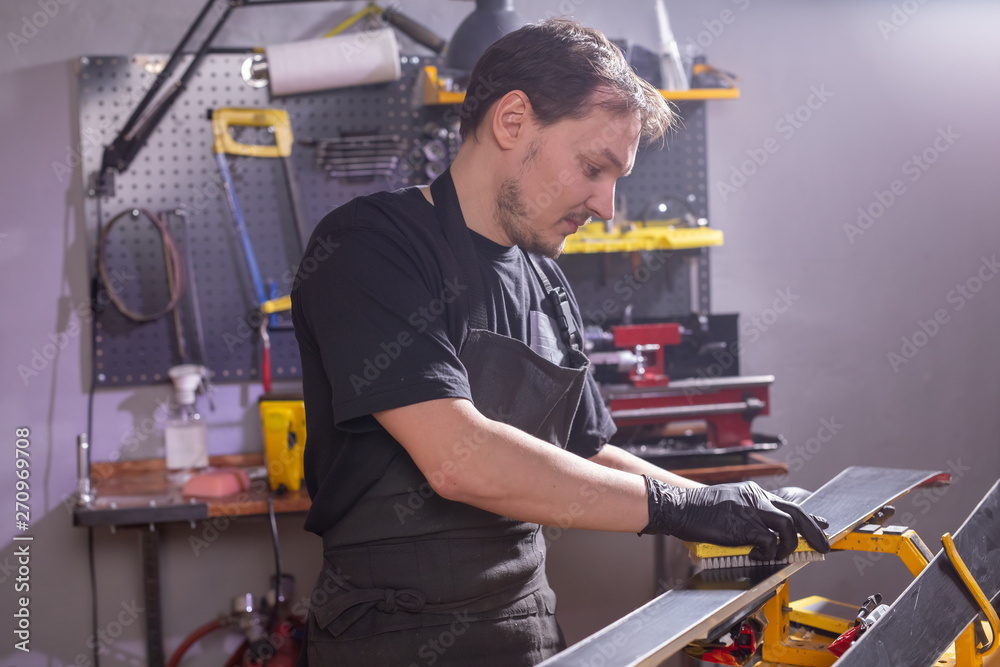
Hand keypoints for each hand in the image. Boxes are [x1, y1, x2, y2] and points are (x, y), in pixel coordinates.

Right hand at [641, 477, 830, 560]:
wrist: (680, 507)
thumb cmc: (699, 510)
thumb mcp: (729, 503)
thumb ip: (749, 512)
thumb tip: (764, 531)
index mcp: (753, 492)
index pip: (788, 503)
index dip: (808, 517)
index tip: (821, 525)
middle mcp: (755, 497)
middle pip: (796, 512)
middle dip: (814, 531)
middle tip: (824, 545)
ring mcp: (751, 510)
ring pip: (788, 525)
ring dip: (790, 543)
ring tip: (783, 554)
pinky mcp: (744, 525)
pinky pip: (768, 541)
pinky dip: (769, 551)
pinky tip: (760, 554)